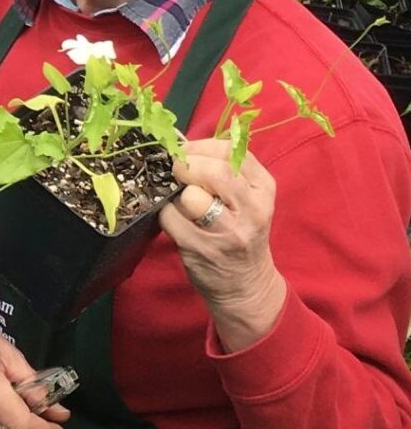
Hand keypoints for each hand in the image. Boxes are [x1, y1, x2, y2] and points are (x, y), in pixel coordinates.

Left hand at [162, 138, 286, 350]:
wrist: (247, 285)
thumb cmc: (241, 233)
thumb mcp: (248, 199)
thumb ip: (225, 171)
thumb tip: (182, 143)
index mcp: (263, 189)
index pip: (231, 152)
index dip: (201, 147)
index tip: (187, 151)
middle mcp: (251, 209)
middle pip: (213, 172)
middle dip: (186, 166)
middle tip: (177, 171)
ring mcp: (227, 232)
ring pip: (191, 196)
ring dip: (176, 193)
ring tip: (179, 199)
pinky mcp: (201, 249)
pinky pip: (170, 217)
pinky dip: (165, 213)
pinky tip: (173, 218)